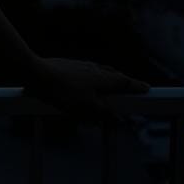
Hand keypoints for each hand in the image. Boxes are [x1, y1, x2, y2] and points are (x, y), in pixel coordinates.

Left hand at [23, 57, 148, 122]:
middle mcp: (94, 68)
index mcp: (103, 78)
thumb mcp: (87, 109)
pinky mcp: (67, 65)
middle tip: (130, 88)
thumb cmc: (63, 92)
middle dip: (123, 82)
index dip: (136, 87)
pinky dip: (91, 78)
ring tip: (109, 87)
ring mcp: (80, 65)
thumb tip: (119, 119)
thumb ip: (105, 113)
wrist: (36, 73)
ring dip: (107, 80)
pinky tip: (84, 83)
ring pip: (99, 72)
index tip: (147, 89)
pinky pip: (85, 72)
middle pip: (114, 75)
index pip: (125, 82)